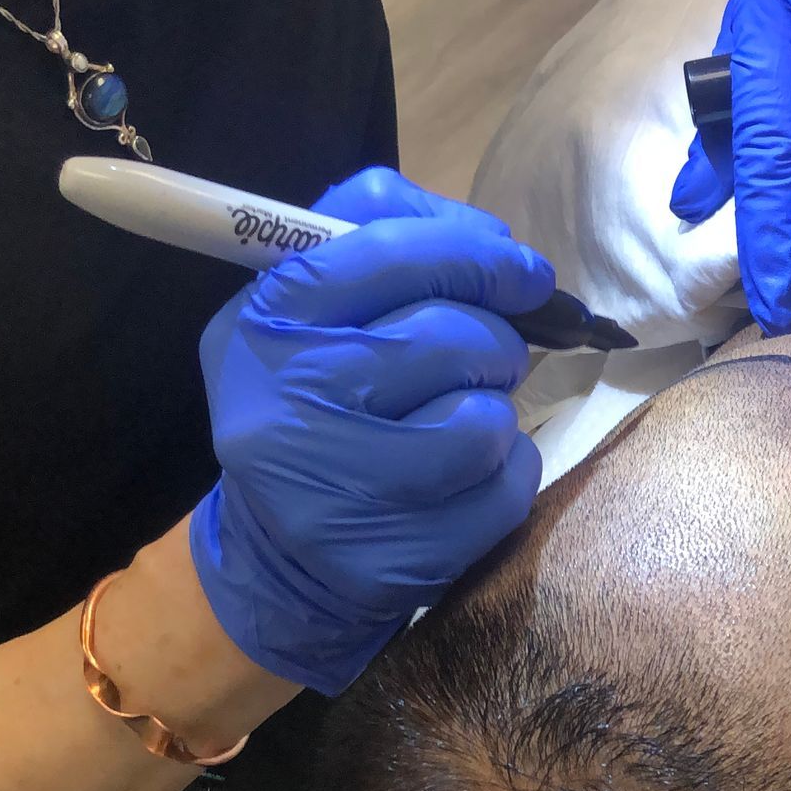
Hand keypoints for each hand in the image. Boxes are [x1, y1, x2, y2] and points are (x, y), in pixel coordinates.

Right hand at [188, 168, 551, 693]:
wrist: (279, 554)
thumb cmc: (310, 403)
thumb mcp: (303, 309)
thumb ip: (377, 233)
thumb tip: (490, 235)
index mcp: (267, 325)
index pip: (391, 252)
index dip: (476, 253)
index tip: (523, 272)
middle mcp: (291, 405)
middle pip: (450, 336)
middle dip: (493, 342)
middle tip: (486, 357)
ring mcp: (344, 490)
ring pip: (485, 416)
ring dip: (495, 410)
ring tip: (461, 420)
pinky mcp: (398, 557)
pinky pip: (506, 485)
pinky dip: (506, 471)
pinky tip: (465, 476)